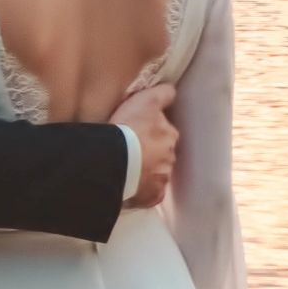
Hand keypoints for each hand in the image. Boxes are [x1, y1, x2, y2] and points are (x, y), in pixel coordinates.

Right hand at [112, 81, 177, 207]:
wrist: (114, 160)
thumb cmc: (130, 128)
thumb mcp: (146, 100)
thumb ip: (163, 94)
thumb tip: (173, 91)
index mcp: (170, 136)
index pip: (165, 132)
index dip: (153, 131)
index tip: (140, 132)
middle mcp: (170, 159)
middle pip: (162, 155)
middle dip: (152, 153)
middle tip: (133, 151)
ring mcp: (162, 180)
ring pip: (157, 174)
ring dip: (147, 172)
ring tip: (129, 169)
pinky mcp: (152, 197)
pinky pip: (150, 194)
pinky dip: (143, 191)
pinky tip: (132, 186)